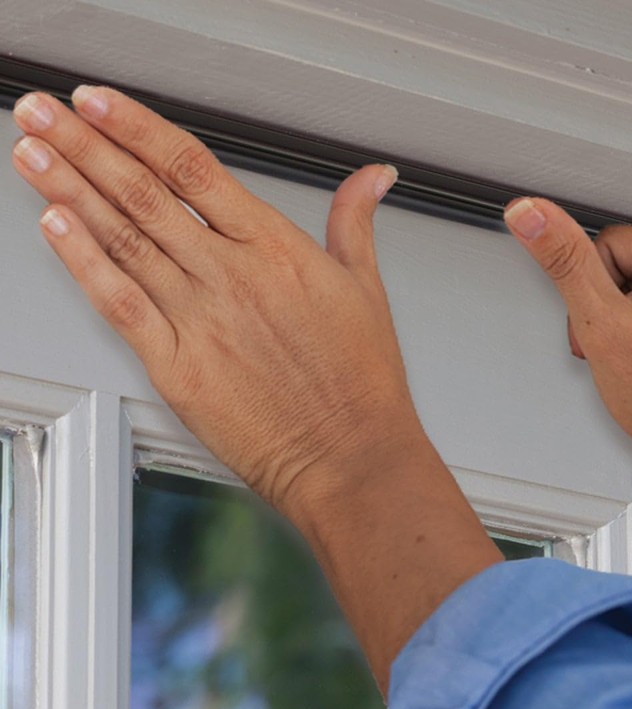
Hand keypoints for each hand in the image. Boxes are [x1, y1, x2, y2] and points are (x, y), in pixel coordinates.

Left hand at [11, 87, 422, 516]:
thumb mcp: (367, 290)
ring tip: (33, 155)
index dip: (139, 129)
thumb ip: (356, 224)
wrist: (350, 455)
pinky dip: (84, 263)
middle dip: (85, 146)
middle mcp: (232, 277)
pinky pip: (120, 305)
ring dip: (70, 192)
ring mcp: (201, 321)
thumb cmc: (361, 383)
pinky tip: (55, 229)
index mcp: (276, 251)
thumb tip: (372, 179)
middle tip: (44, 113)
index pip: (193, 170)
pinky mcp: (179, 368)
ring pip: (123, 241)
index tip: (101, 103)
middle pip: (144, 195)